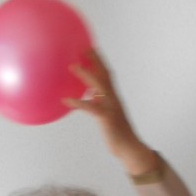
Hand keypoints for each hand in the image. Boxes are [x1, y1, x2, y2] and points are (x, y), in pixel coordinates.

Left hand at [64, 51, 161, 175]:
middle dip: (95, 59)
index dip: (99, 61)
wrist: (129, 148)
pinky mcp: (106, 118)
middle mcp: (113, 98)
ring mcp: (111, 107)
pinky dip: (78, 103)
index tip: (90, 48)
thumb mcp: (106, 116)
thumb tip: (90, 96)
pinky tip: (66, 100)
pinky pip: (90, 108)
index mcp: (113, 97)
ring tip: (72, 66)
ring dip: (86, 74)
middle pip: (105, 74)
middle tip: (83, 47)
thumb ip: (99, 104)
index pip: (107, 75)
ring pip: (99, 85)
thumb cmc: (117, 134)